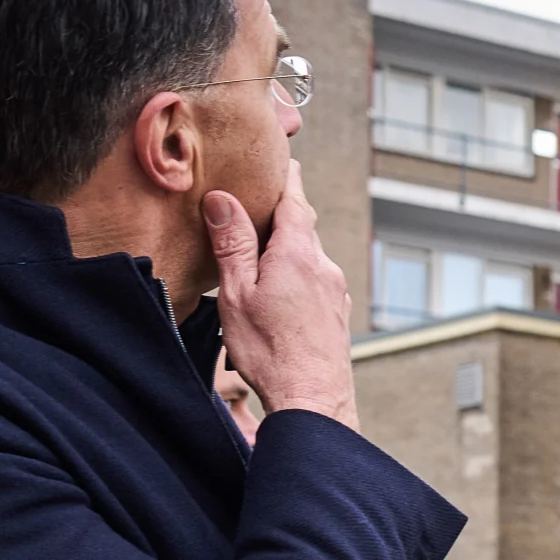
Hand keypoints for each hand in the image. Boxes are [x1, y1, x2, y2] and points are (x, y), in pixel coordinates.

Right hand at [207, 161, 356, 430]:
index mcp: (297, 254)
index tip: (281, 159)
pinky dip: (299, 269)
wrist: (314, 400)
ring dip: (289, 243)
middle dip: (284, 209)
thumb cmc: (272, 352)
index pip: (294, 199)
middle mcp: (324, 267)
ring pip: (310, 253)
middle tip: (263, 195)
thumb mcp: (239, 293)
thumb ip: (233, 244)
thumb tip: (223, 199)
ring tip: (263, 243)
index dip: (286, 177)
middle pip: (303, 225)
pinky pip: (317, 278)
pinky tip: (282, 285)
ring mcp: (335, 291)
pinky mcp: (337, 312)